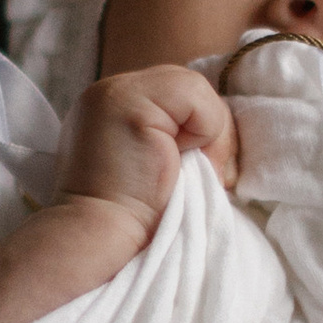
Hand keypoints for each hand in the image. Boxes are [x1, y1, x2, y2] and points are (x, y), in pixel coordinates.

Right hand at [57, 64, 237, 229]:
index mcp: (116, 107)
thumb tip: (221, 127)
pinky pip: (196, 97)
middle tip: (194, 173)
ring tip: (183, 170)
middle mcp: (111, 91)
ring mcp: (116, 91)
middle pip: (189, 86)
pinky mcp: (128, 100)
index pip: (177, 94)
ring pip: (195, 87)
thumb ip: (173, 133)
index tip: (187, 169)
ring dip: (207, 135)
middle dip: (208, 130)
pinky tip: (176, 161)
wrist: (101, 237)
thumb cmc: (134, 214)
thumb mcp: (156, 161)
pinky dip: (205, 131)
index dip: (197, 129)